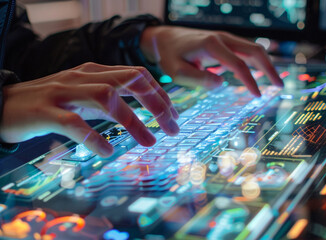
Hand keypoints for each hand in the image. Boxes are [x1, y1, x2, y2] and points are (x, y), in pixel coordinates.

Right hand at [0, 63, 178, 156]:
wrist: (5, 104)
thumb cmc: (50, 103)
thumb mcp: (85, 98)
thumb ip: (110, 102)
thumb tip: (139, 114)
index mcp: (94, 71)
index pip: (136, 75)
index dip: (160, 94)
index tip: (174, 115)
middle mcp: (82, 76)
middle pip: (129, 81)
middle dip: (156, 104)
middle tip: (173, 128)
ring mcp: (63, 91)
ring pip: (106, 98)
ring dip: (133, 121)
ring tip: (150, 142)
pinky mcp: (45, 111)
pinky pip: (74, 123)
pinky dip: (94, 138)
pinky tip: (108, 152)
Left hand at [141, 26, 282, 95]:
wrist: (165, 38)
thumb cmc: (170, 56)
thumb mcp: (177, 71)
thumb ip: (198, 78)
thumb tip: (222, 84)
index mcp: (211, 45)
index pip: (238, 63)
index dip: (250, 80)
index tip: (258, 96)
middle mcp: (222, 38)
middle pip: (254, 50)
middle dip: (269, 68)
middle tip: (280, 86)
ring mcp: (224, 39)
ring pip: (252, 49)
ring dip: (265, 64)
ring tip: (274, 82)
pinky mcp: (224, 43)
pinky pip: (244, 51)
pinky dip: (255, 63)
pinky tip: (259, 75)